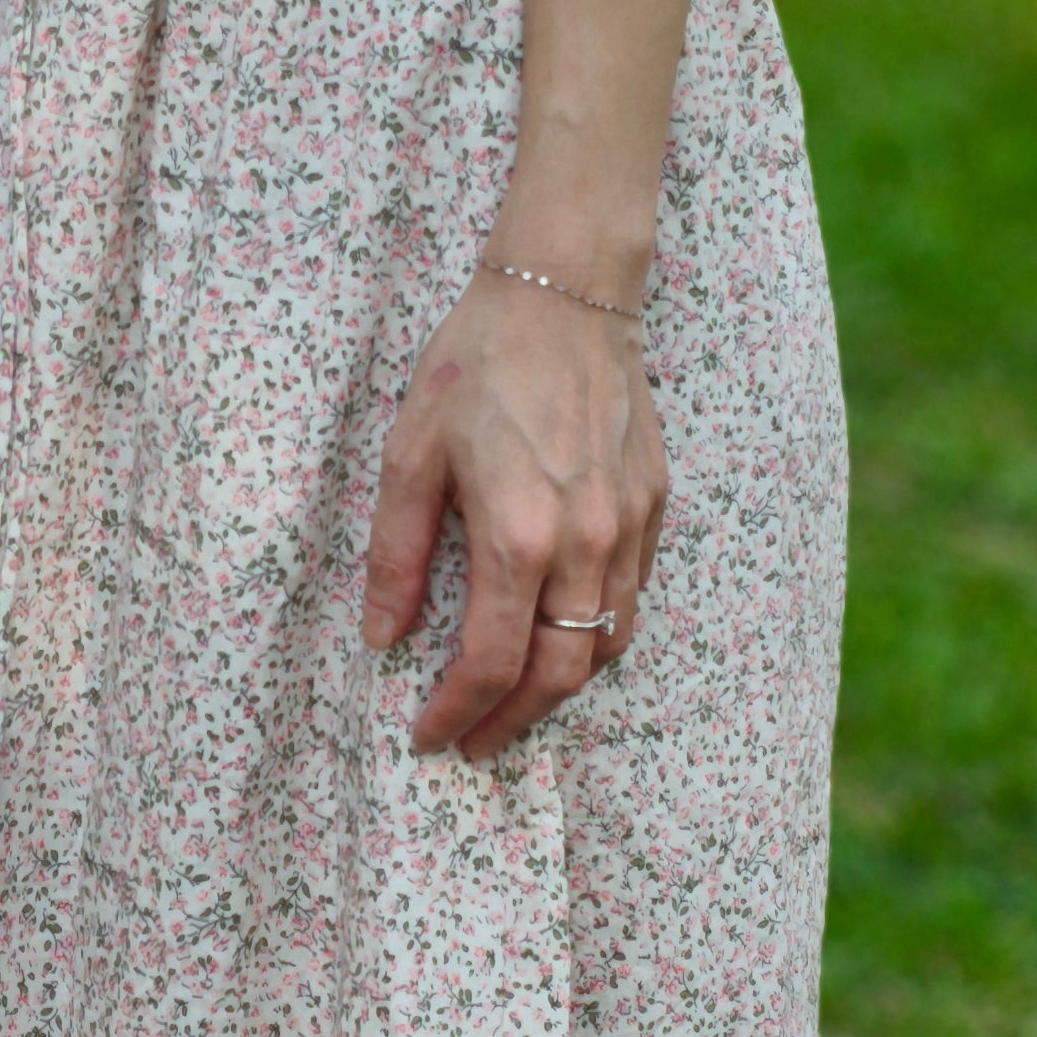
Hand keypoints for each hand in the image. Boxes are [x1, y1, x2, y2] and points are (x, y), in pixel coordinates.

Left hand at [361, 266, 667, 759]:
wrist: (564, 293)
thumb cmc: (478, 364)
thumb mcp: (410, 454)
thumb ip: (396, 556)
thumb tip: (381, 637)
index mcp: (517, 535)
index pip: (490, 664)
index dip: (454, 713)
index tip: (427, 737)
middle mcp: (586, 545)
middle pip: (559, 676)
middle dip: (512, 724)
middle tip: (471, 743)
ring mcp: (630, 528)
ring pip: (608, 648)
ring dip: (559, 691)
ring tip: (512, 705)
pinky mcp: (655, 507)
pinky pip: (632, 600)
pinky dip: (597, 638)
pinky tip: (560, 636)